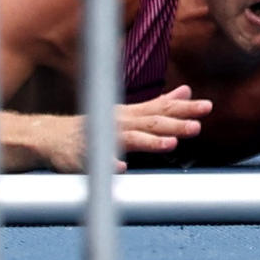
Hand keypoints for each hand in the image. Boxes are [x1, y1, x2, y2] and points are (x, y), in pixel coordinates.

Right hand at [46, 86, 211, 171]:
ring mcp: (103, 138)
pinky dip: (111, 163)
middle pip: (151, 122)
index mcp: (131, 114)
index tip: (208, 107)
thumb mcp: (129, 112)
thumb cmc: (95, 125)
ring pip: (130, 139)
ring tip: (170, 144)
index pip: (162, 109)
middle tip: (197, 126)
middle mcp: (120, 123)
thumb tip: (187, 92)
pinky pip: (100, 161)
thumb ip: (158, 104)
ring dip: (150, 141)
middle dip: (175, 124)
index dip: (184, 108)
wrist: (52, 137)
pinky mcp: (86, 156)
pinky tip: (122, 168)